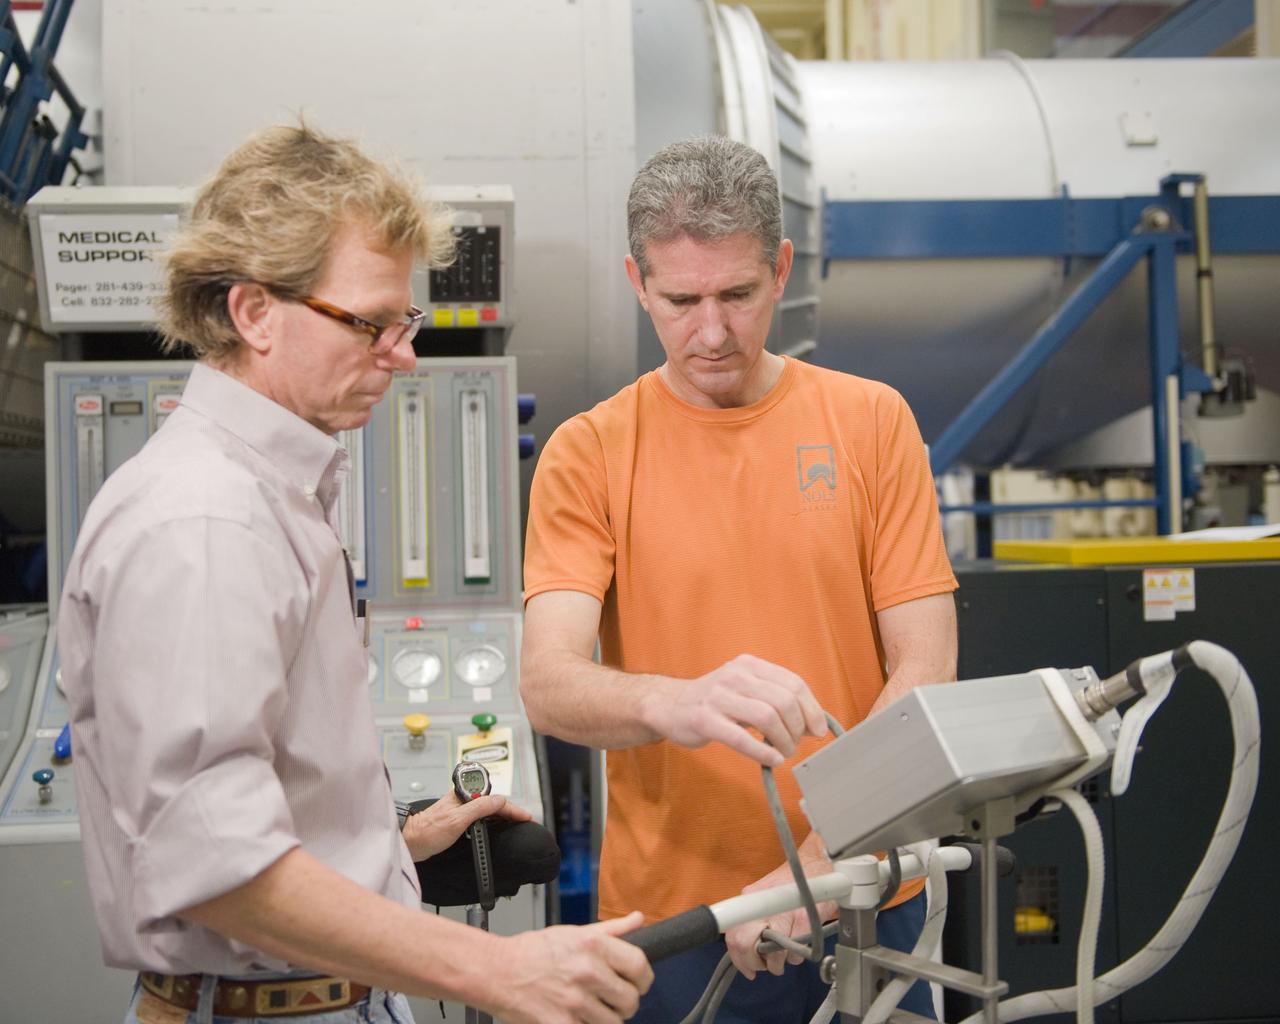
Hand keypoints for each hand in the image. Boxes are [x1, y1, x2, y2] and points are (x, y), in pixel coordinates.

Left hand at [401, 790, 530, 860]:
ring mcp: (460, 809)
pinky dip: (492, 821)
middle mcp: (463, 799)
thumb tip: (499, 801)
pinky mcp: (457, 819)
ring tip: (516, 822)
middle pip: (493, 802)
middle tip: (524, 820)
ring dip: (502, 815)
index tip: (525, 817)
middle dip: (510, 810)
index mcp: (464, 795)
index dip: (512, 808)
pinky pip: (480, 817)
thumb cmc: (427, 832)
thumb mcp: (457, 820)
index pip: (495, 800)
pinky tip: (496, 826)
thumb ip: (479, 807)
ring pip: (488, 809)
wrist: (410, 842)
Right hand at [487, 911, 653, 1022]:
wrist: (496, 971)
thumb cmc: (532, 952)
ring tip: (592, 1010)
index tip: (639, 983)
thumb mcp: (573, 932)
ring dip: (606, 1019)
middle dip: (624, 1002)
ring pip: (614, 1023)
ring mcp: (575, 1002)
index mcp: (593, 946)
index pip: (639, 966)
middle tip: (611, 1000)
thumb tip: (638, 920)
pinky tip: (577, 1019)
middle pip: (630, 1000)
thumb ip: (611, 930)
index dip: (644, 978)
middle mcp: (587, 972)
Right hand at [644, 654, 827, 765]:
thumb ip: (776, 700)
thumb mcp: (746, 689)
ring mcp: (718, 697)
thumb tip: (813, 724)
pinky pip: (742, 738)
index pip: (793, 683)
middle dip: (798, 728)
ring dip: (783, 742)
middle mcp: (735, 675)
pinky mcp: (704, 720)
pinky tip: (772, 759)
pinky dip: (763, 752)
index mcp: (749, 665)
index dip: (812, 709)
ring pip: (767, 718)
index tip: (818, 730)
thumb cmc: (715, 702)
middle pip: (784, 701)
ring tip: (783, 752)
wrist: (669, 706)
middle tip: (795, 744)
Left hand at [724, 843, 835, 979]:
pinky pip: (795, 953)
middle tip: (767, 963)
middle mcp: (763, 904)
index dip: (740, 959)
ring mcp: (784, 912)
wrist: (818, 864)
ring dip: (779, 962)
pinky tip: (798, 943)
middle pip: (746, 946)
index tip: (748, 969)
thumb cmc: (793, 884)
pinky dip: (796, 956)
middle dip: (758, 963)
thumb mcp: (766, 895)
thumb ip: (753, 918)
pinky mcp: (804, 920)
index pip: (734, 936)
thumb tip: (744, 950)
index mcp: (750, 898)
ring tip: (784, 954)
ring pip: (774, 954)